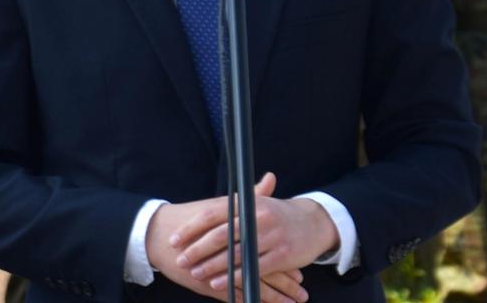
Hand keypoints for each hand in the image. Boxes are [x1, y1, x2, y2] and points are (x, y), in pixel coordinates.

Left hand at [168, 173, 338, 294]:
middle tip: (181, 260)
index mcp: (247, 203)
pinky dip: (234, 276)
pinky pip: (253, 268)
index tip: (174, 239)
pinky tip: (218, 283)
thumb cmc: (275, 214)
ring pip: (235, 254)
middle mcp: (258, 217)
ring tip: (196, 273)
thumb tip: (193, 214)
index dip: (191, 228)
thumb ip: (227, 208)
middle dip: (197, 250)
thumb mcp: (253, 204)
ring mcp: (272, 236)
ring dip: (212, 266)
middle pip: (221, 235)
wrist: (312, 222)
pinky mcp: (283, 255)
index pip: (211, 214)